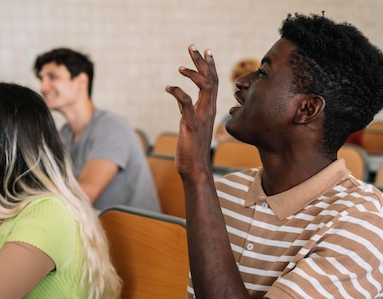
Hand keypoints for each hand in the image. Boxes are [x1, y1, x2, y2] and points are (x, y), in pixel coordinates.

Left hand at [165, 44, 218, 177]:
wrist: (196, 168)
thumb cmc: (193, 149)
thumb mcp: (191, 124)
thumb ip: (189, 110)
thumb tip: (182, 99)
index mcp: (210, 109)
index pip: (214, 82)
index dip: (210, 66)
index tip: (205, 52)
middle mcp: (209, 110)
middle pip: (211, 79)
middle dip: (202, 61)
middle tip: (193, 46)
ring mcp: (201, 116)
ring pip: (204, 87)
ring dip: (193, 73)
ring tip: (180, 67)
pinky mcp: (191, 123)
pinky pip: (186, 102)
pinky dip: (178, 92)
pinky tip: (168, 88)